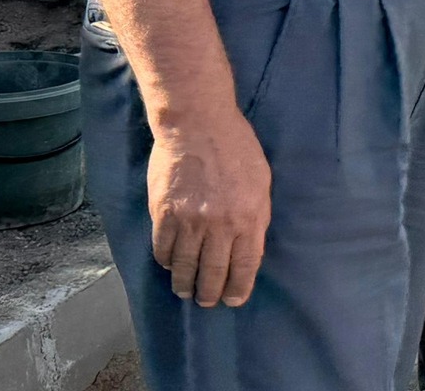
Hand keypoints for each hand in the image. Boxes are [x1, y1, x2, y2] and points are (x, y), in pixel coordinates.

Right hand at [147, 107, 272, 307]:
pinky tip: (171, 264)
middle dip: (211, 293)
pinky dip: (167, 262)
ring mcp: (189, 221)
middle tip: (207, 300)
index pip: (244, 266)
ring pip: (185, 267)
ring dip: (185, 284)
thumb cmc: (236, 148)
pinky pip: (163, 250)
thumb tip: (249, 248)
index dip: (238, 288)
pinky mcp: (163, 215)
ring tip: (186, 290)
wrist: (198, 124)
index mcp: (249, 216)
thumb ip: (256, 216)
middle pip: (213, 273)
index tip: (233, 300)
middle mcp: (220, 224)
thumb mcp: (261, 181)